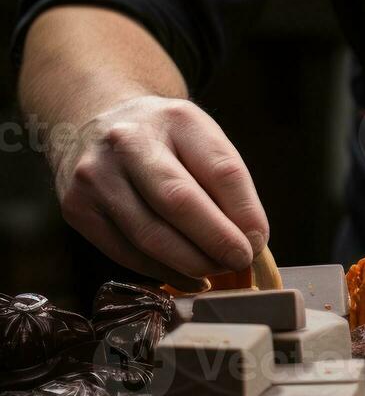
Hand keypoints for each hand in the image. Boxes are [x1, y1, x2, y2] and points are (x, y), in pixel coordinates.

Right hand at [51, 96, 268, 289]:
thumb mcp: (200, 138)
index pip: (221, 171)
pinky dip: (163, 271)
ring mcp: (96, 176)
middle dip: (217, 242)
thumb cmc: (162, 137)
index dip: (245, 213)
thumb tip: (250, 239)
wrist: (93, 120)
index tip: (258, 241)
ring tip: (215, 269)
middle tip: (239, 261)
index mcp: (177, 120)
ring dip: (191, 262)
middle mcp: (128, 143)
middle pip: (180, 202)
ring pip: (150, 236)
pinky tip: (186, 275)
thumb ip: (226, 182)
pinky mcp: (77, 208)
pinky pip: (126, 253)